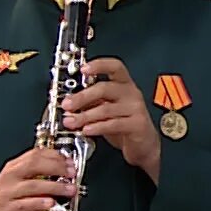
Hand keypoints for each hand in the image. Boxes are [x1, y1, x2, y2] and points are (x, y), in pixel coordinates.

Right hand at [0, 147, 75, 210]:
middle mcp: (9, 177)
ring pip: (33, 185)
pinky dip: (40, 202)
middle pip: (34, 164)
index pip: (35, 154)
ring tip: (69, 190)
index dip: (55, 155)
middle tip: (72, 173)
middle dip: (57, 167)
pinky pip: (26, 204)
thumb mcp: (22, 185)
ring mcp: (7, 193)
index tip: (70, 161)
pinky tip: (51, 203)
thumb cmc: (7, 203)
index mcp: (13, 167)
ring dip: (55, 187)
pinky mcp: (7, 209)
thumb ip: (39, 177)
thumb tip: (65, 171)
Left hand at [63, 58, 161, 182]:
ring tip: (71, 122)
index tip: (83, 69)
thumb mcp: (106, 109)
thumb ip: (91, 102)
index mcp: (124, 84)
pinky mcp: (137, 124)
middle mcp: (131, 93)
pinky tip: (86, 130)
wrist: (144, 145)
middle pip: (105, 88)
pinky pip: (113, 124)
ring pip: (106, 109)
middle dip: (82, 97)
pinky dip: (97, 127)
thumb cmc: (124, 124)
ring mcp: (136, 108)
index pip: (115, 67)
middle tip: (67, 105)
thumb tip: (69, 101)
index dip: (99, 65)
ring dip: (84, 116)